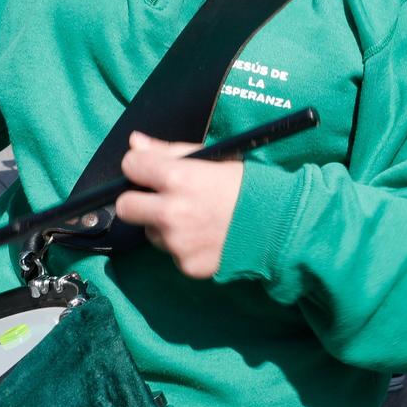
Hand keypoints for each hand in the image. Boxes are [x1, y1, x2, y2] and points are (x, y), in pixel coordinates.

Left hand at [113, 132, 244, 278]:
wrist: (279, 226)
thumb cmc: (249, 187)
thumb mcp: (213, 159)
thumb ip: (169, 151)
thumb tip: (135, 142)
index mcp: (178, 178)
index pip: (131, 166)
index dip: (140, 166)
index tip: (150, 170)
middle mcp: (171, 212)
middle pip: (126, 206)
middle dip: (138, 199)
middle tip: (161, 198)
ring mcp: (177, 242)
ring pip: (150, 232)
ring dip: (163, 225)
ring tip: (196, 219)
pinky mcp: (186, 265)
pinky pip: (171, 253)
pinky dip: (183, 246)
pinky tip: (206, 237)